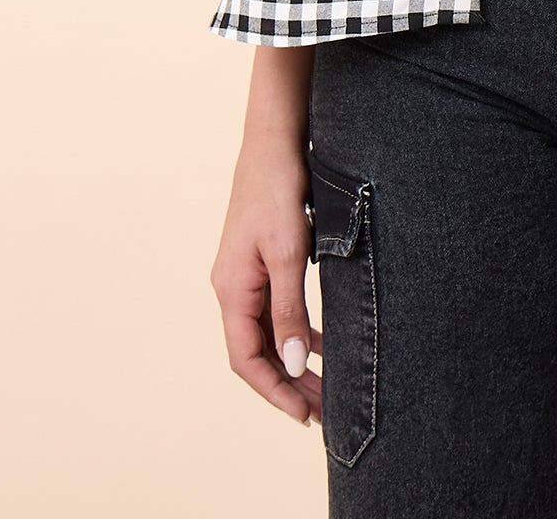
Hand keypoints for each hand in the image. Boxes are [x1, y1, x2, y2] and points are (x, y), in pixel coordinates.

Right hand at [210, 131, 323, 429]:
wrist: (275, 140)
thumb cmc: (280, 191)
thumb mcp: (290, 253)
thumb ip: (290, 310)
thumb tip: (293, 365)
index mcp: (231, 290)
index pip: (247, 359)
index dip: (275, 391)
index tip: (304, 415)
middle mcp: (232, 288)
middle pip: (257, 351)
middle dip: (288, 384)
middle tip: (323, 412)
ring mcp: (244, 275)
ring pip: (267, 332)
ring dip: (293, 361)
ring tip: (325, 389)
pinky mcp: (261, 261)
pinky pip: (275, 310)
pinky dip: (296, 331)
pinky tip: (319, 345)